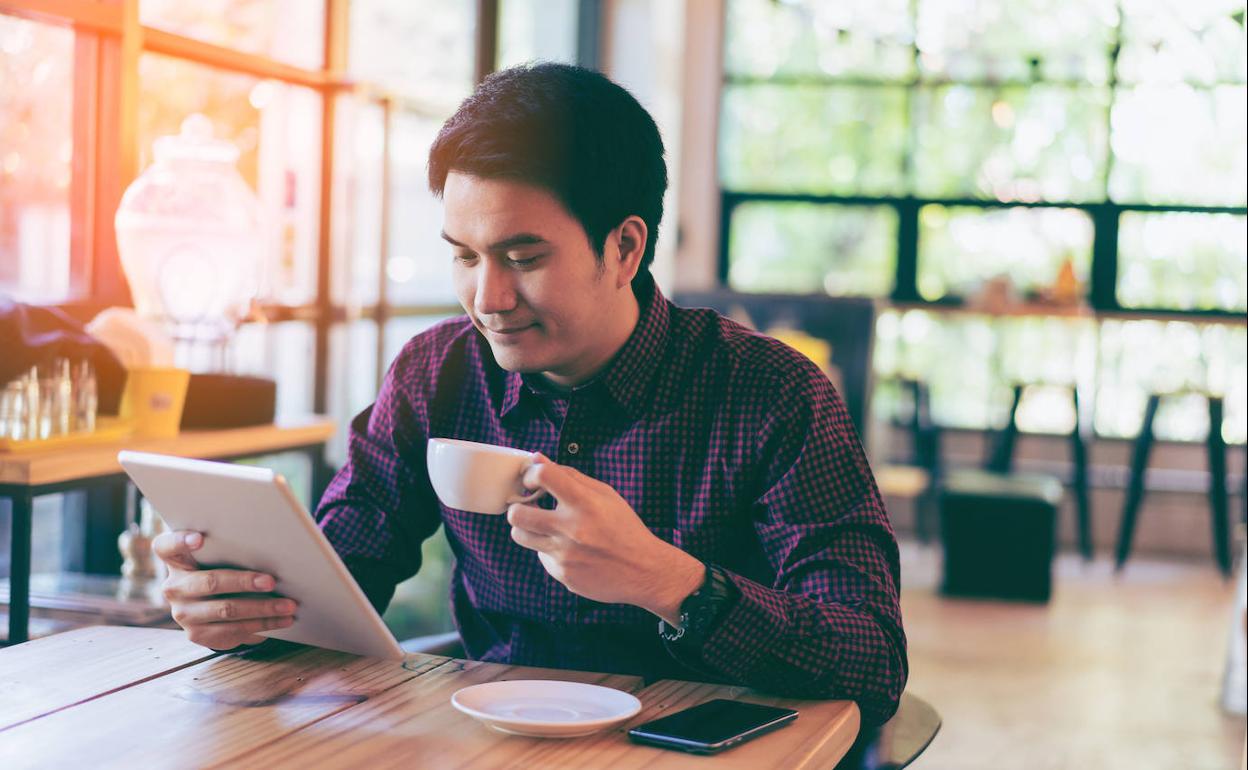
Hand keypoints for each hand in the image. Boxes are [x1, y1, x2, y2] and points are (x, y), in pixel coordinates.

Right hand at [152, 530, 297, 650]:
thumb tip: (274, 544)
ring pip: (227, 610)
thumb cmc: (221, 566)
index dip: (181, 541)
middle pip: (210, 582)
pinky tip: (283, 619)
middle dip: (244, 582)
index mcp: (176, 559)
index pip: (167, 546)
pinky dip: (263, 625)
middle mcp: (173, 587)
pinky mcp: (197, 634)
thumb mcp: (218, 554)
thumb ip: (230, 546)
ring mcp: (183, 613)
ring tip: (289, 605)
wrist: (209, 602)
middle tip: (271, 581)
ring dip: (263, 608)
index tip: (200, 539)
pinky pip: (234, 631)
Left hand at [507, 456, 703, 624]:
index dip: (531, 474)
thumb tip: (537, 458)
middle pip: (517, 514)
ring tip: (544, 526)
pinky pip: (542, 557)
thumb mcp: (605, 495)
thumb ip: (569, 476)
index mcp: (586, 503)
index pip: (543, 476)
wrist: (644, 571)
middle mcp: (572, 530)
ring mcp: (565, 555)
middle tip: (529, 506)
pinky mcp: (563, 575)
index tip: (534, 481)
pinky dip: (551, 550)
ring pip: (521, 536)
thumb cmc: (624, 527)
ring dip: (527, 528)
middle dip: (518, 506)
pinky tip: (572, 551)